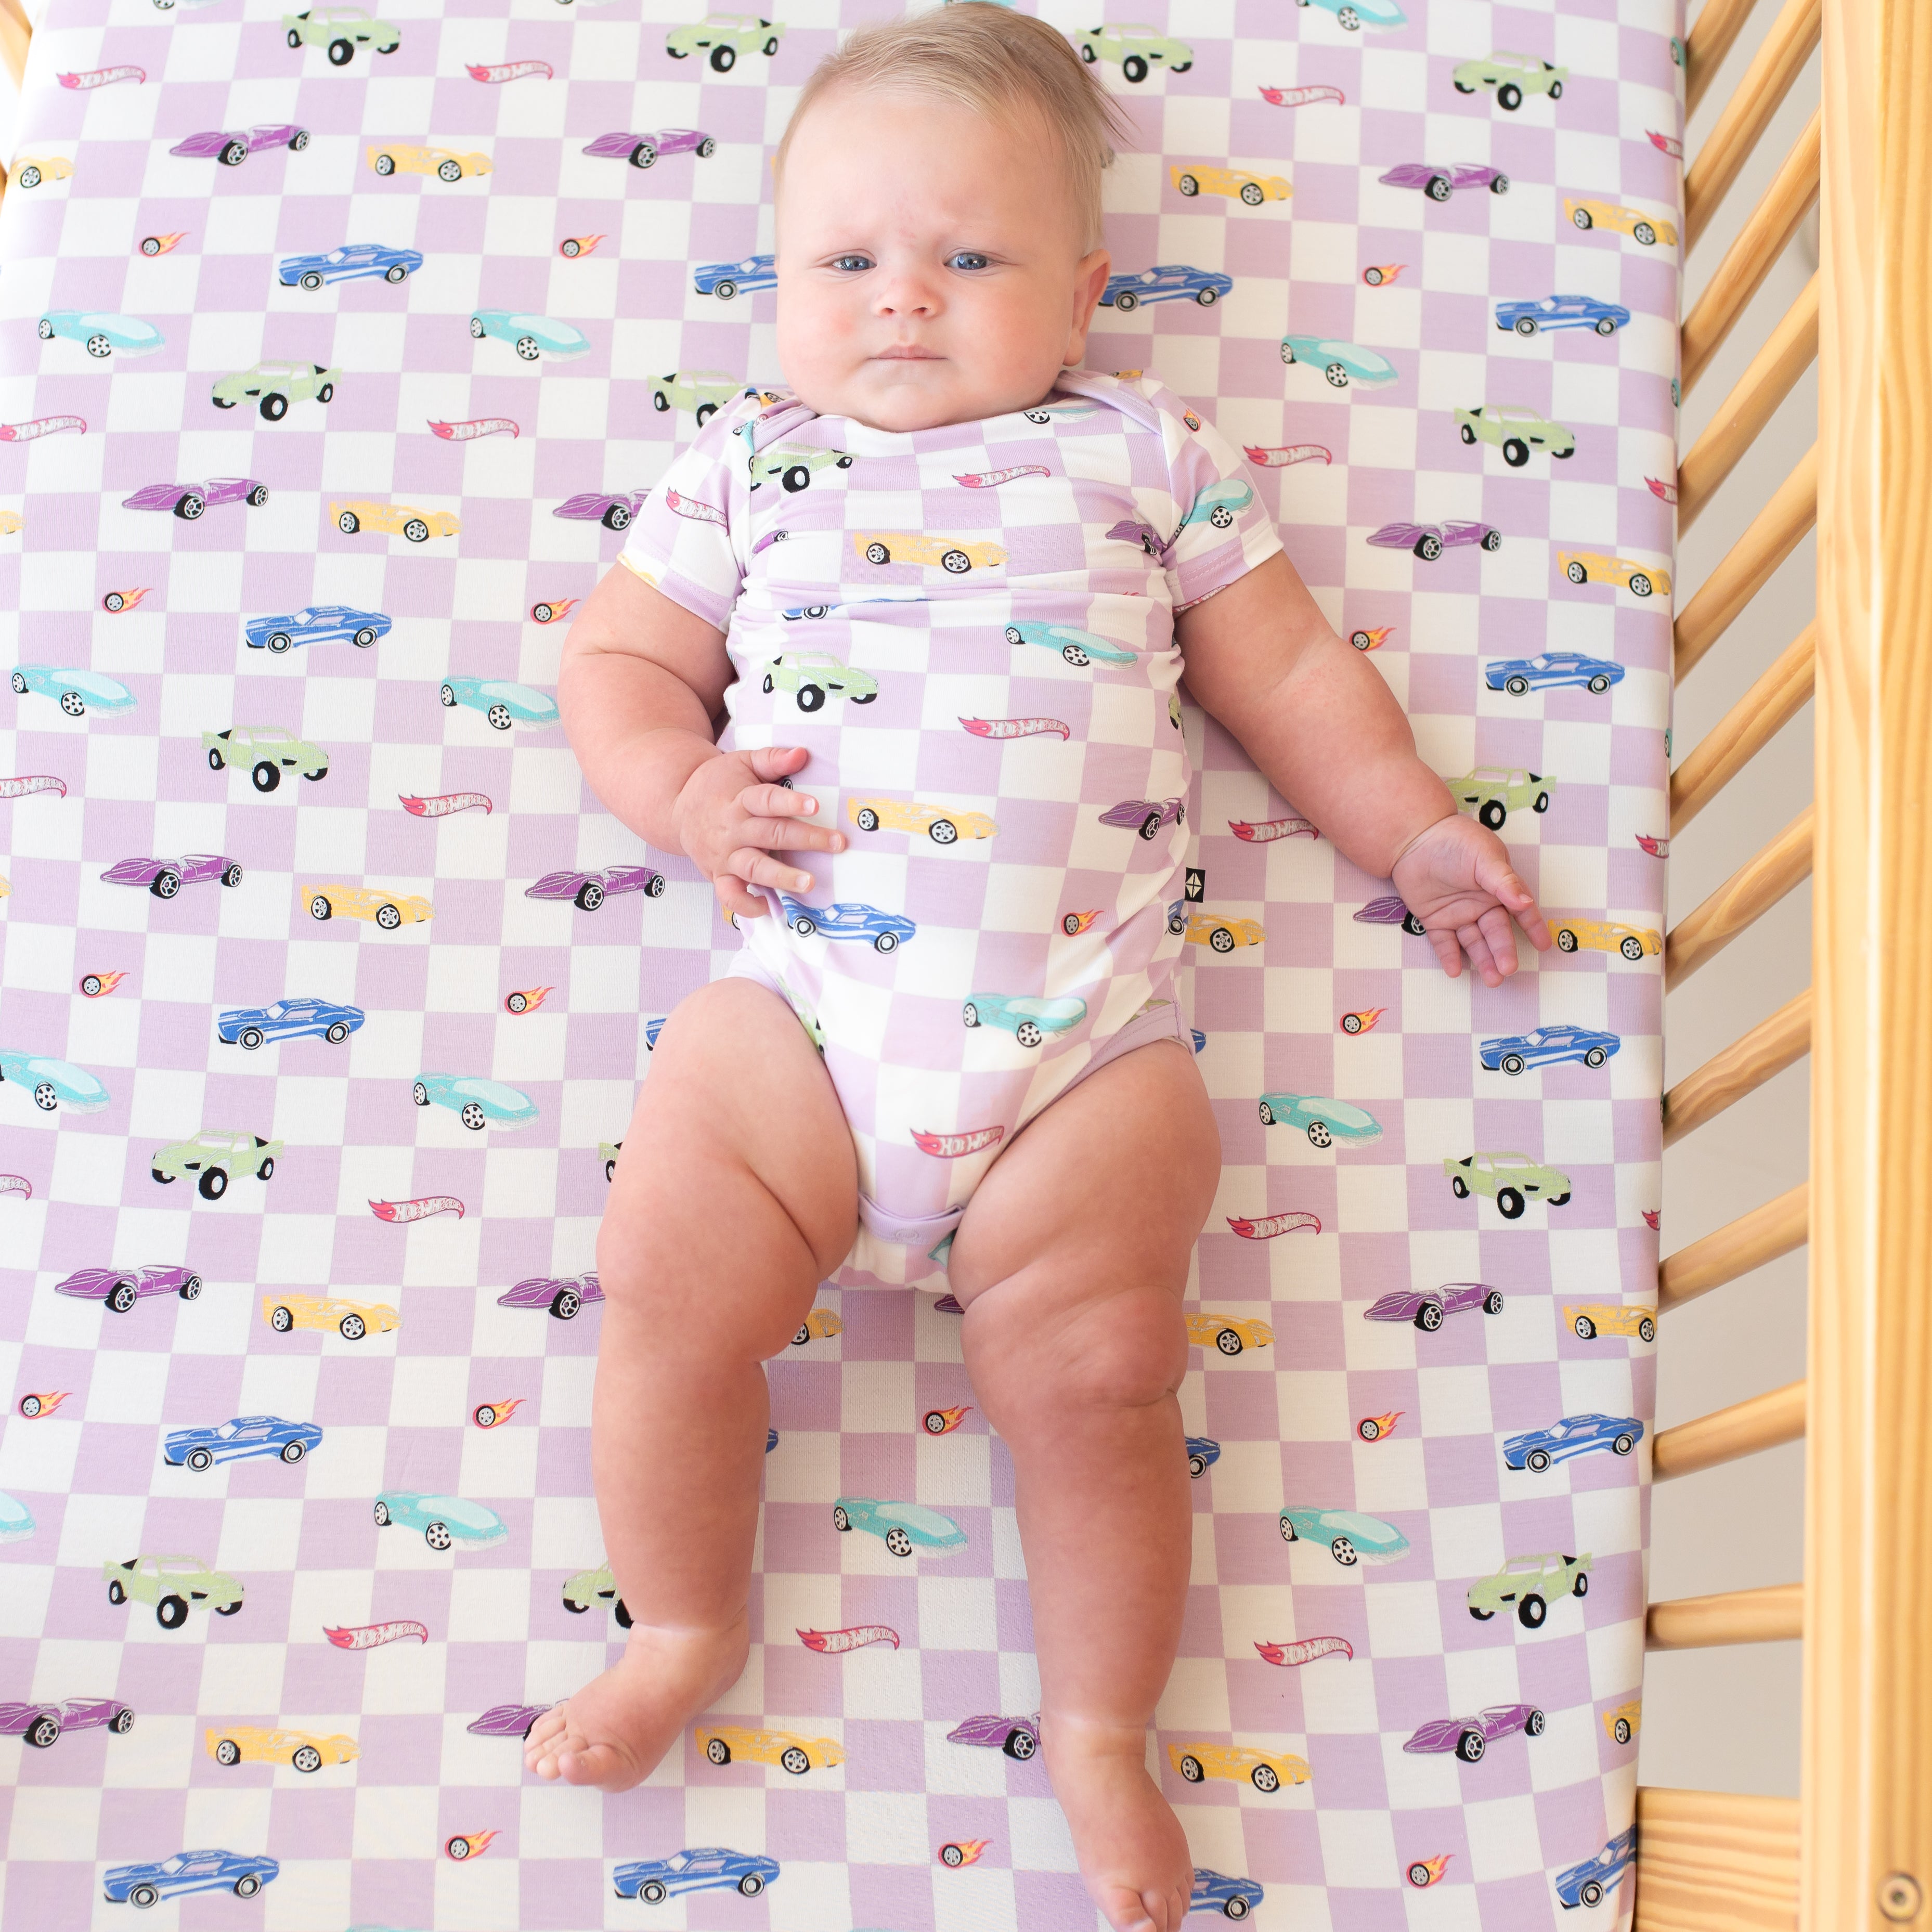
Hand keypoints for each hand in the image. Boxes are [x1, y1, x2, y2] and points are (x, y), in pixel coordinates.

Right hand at [672, 744, 842, 921]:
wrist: (676, 807)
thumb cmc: (718, 783)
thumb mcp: (742, 762)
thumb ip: (772, 759)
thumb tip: (803, 753)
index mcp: (739, 799)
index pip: (767, 800)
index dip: (790, 803)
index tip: (815, 806)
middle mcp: (733, 829)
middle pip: (770, 835)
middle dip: (805, 839)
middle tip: (836, 843)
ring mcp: (725, 855)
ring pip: (754, 868)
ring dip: (782, 877)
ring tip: (809, 883)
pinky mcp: (718, 874)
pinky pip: (729, 895)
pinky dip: (745, 906)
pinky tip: (768, 909)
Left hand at [1390, 812, 1550, 986]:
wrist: (1414, 837)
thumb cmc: (1456, 840)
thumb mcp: (1485, 857)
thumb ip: (1504, 882)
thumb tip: (1526, 903)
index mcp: (1498, 888)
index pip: (1520, 911)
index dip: (1533, 928)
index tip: (1544, 946)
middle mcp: (1481, 905)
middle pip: (1495, 933)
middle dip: (1503, 951)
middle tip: (1508, 970)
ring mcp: (1458, 914)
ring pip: (1473, 942)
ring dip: (1482, 960)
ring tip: (1492, 979)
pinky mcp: (1434, 920)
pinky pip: (1444, 943)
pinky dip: (1449, 957)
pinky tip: (1455, 971)